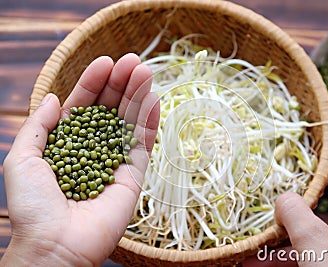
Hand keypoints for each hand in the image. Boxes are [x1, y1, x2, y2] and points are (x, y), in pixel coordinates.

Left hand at [1, 54, 159, 265]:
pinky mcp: (133, 174)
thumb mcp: (22, 158)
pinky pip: (144, 144)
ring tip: (145, 71)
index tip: (105, 62)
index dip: (94, 82)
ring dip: (138, 95)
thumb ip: (38, 126)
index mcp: (68, 142)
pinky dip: (150, 122)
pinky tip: (154, 99)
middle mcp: (93, 148)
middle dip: (121, 83)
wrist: (55, 245)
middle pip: (110, 109)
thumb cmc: (33, 205)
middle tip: (134, 61)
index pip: (84, 106)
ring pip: (129, 121)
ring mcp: (115, 160)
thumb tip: (56, 99)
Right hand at [243, 155, 327, 266]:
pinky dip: (287, 257)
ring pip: (313, 237)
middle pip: (326, 209)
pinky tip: (258, 261)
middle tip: (281, 196)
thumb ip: (292, 209)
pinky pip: (310, 256)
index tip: (320, 154)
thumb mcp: (309, 236)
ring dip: (284, 239)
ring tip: (258, 239)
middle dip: (297, 207)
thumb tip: (282, 199)